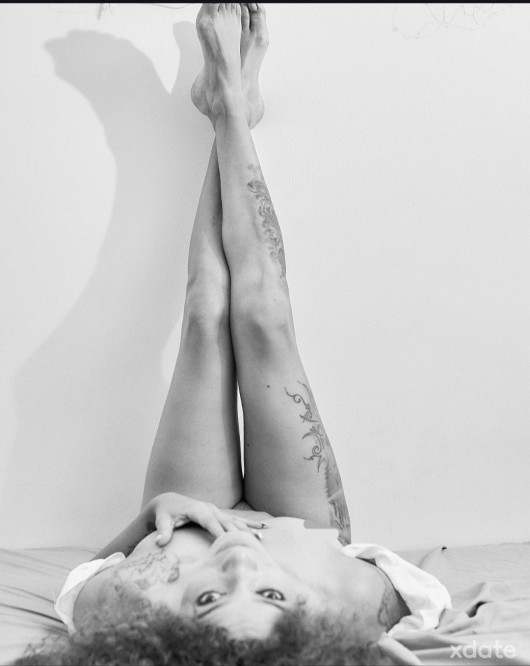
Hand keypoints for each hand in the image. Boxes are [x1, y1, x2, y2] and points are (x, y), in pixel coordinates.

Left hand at [147, 492, 266, 546]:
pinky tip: (264, 527)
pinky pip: (237, 519)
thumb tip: (160, 542)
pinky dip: (250, 524)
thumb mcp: (162, 521)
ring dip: (248, 529)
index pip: (210, 522)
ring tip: (262, 537)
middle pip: (227, 522)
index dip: (219, 532)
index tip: (227, 542)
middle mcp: (210, 508)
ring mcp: (217, 510)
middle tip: (250, 545)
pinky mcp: (220, 514)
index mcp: (197, 510)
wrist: (170, 502)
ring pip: (235, 521)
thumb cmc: (165, 514)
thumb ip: (162, 531)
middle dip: (238, 533)